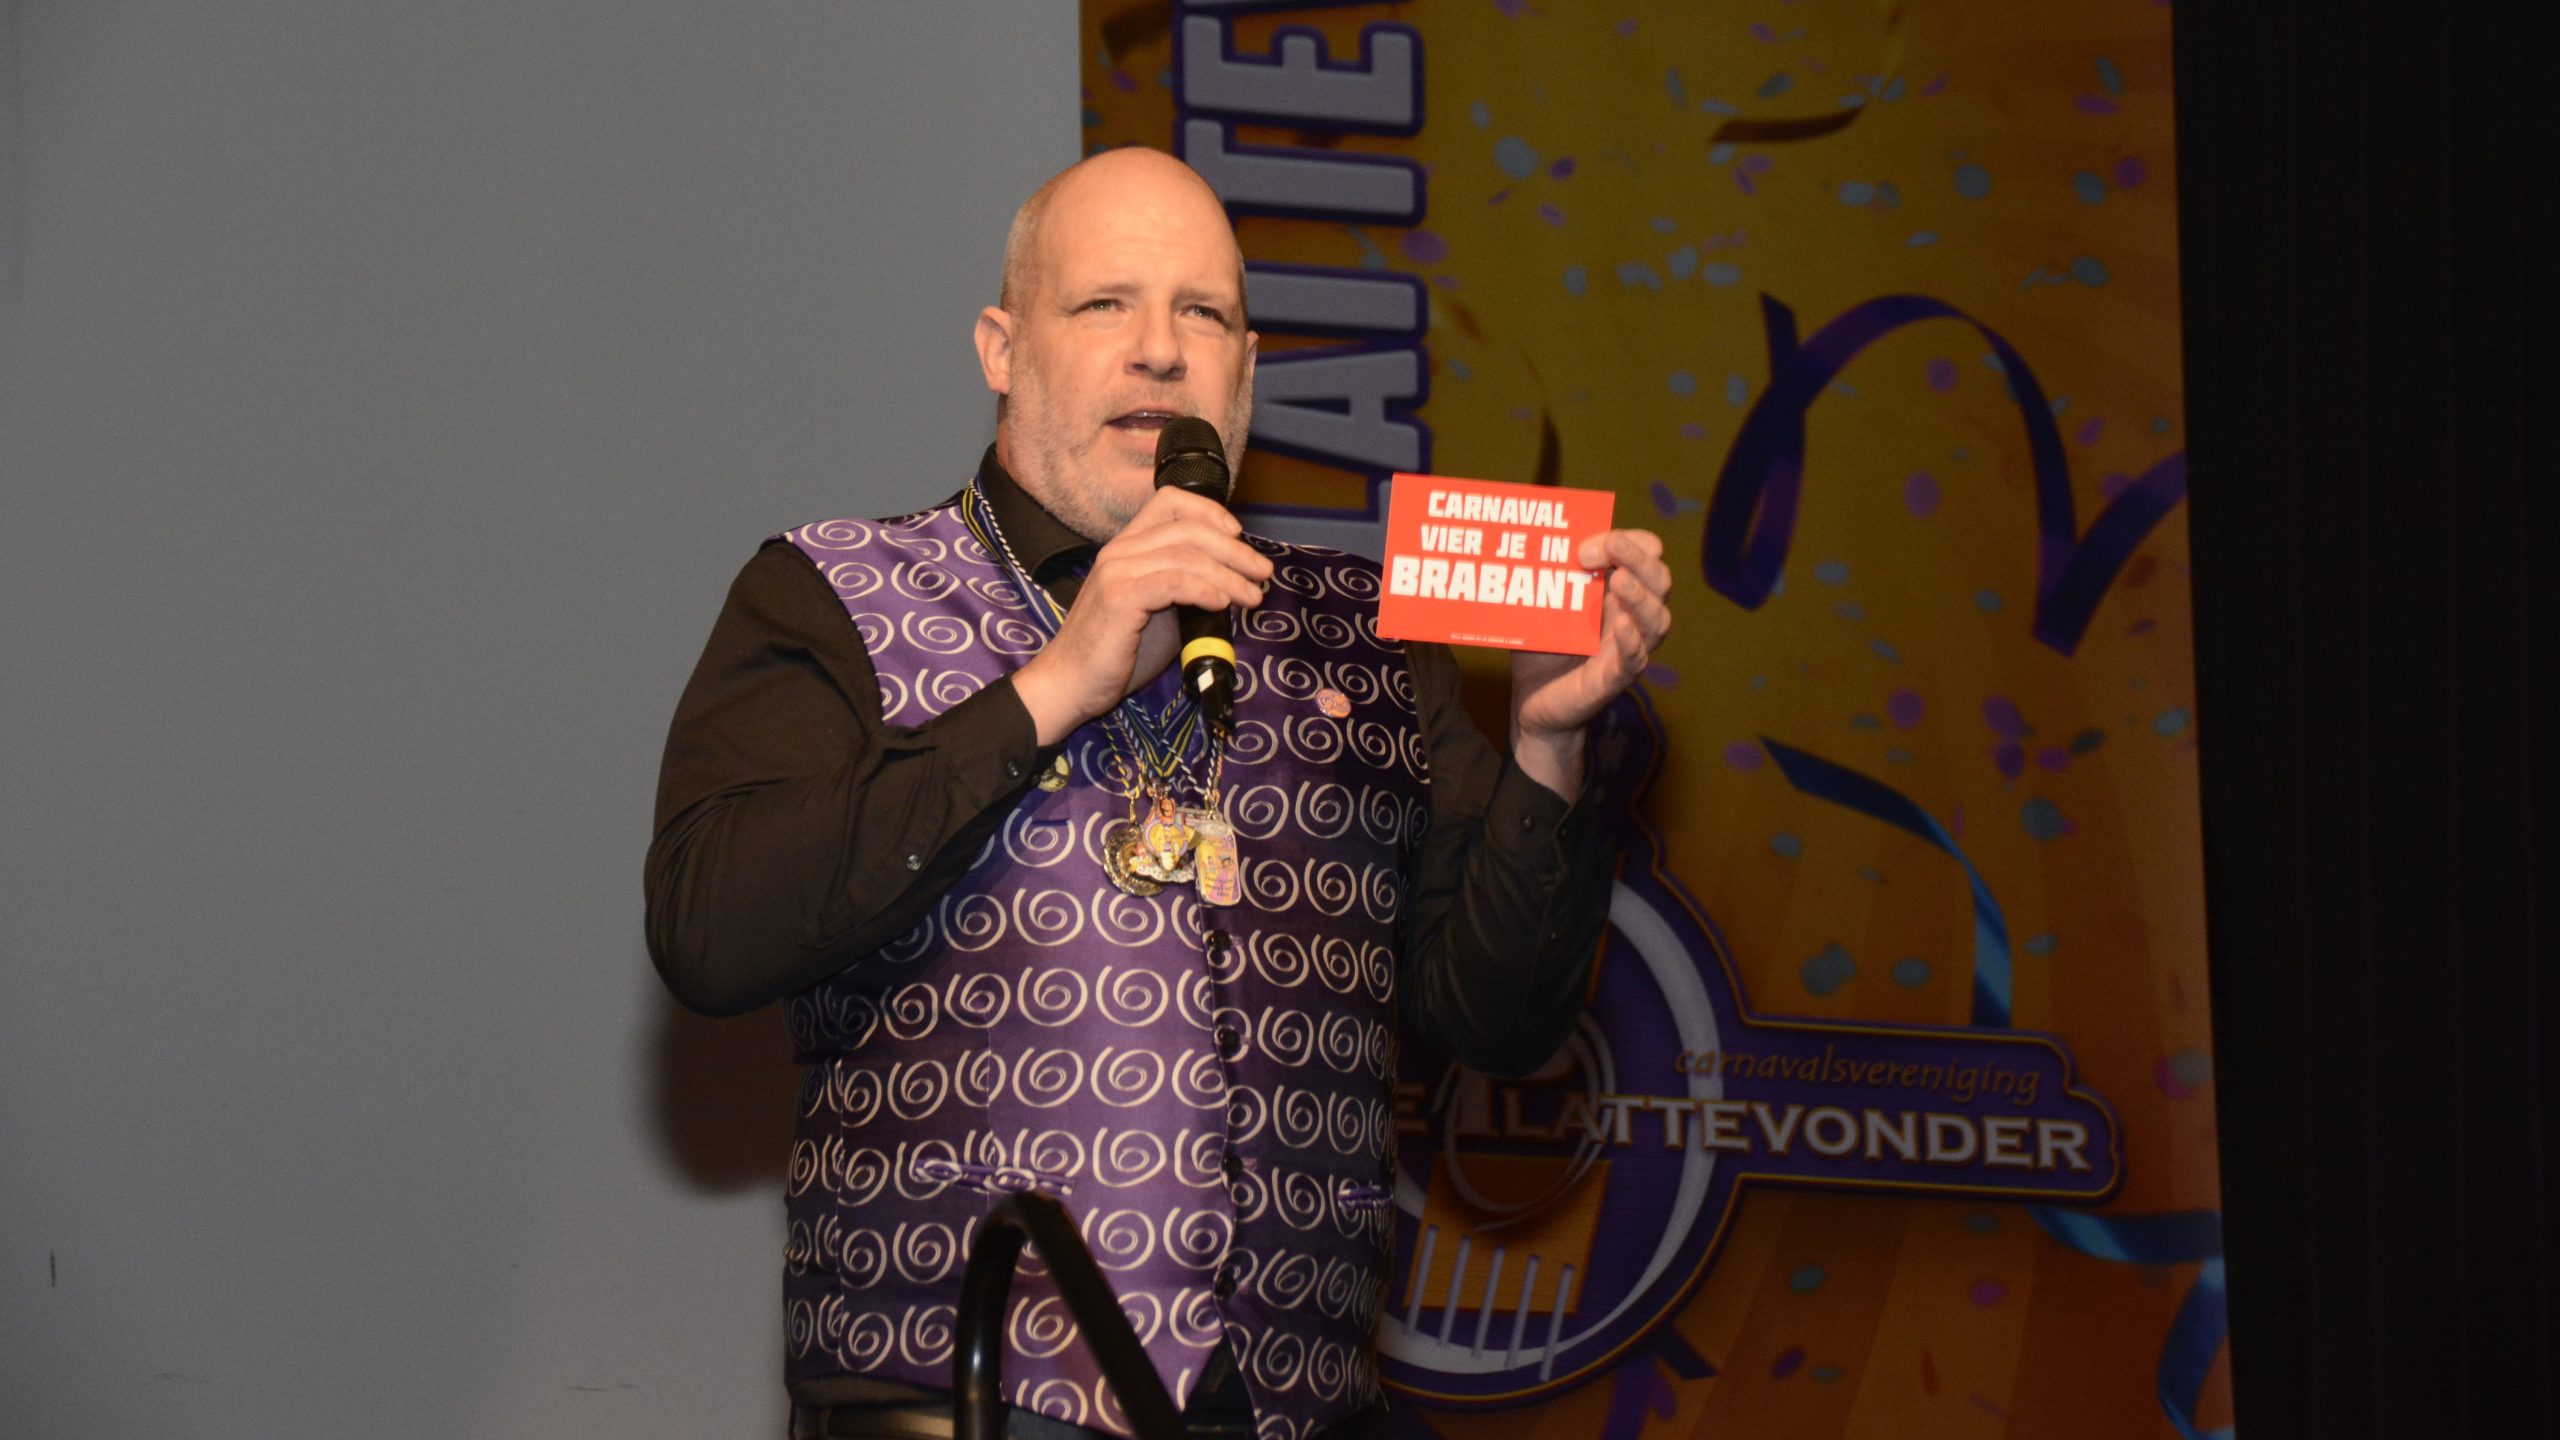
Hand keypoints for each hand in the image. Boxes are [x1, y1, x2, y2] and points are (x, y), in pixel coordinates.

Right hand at [1010, 486, 1274, 745]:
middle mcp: (1120, 550)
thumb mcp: (1160, 613)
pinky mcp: (1120, 597)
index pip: (1170, 501)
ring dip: (1230, 575)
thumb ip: (1188, 590)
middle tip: (1263, 573)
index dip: (1210, 512)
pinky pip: (1174, 582)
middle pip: (1188, 527)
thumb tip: (1234, 585)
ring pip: (1187, 555)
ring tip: (1253, 597)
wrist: (1071, 684)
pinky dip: (1206, 589)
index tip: (1239, 537)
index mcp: (1127, 546)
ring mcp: (1117, 571)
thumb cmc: (1116, 653)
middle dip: (1235, 549)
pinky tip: (1223, 604)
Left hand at [1508, 529, 1674, 798]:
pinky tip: (1621, 626)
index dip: (1629, 541)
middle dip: (1639, 559)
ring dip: (1641, 598)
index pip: (1646, 555)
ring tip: (1620, 581)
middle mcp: (1630, 617)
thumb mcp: (1540, 604)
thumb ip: (1542, 575)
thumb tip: (1525, 539)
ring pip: (1657, 621)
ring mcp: (1625, 648)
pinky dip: (1631, 642)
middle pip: (1659, 582)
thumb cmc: (1540, 648)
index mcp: (1616, 592)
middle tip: (1612, 547)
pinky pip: (1634, 661)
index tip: (1589, 541)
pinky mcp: (1612, 680)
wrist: (1530, 702)